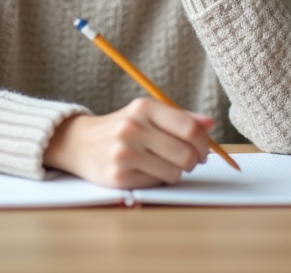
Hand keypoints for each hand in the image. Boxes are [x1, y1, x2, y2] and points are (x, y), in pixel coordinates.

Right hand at [43, 98, 215, 188]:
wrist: (80, 143)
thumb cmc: (122, 128)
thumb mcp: (147, 115)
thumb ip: (180, 119)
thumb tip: (210, 124)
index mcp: (144, 107)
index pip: (189, 128)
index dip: (204, 143)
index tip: (204, 150)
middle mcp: (133, 128)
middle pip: (186, 153)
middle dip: (193, 161)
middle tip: (188, 161)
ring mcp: (124, 152)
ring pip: (174, 172)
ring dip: (176, 172)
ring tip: (163, 164)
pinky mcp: (118, 176)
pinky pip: (156, 183)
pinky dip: (157, 179)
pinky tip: (145, 170)